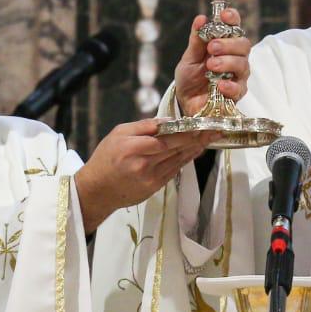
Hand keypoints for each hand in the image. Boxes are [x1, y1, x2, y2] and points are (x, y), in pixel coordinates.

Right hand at [74, 119, 220, 233]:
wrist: (97, 190)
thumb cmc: (106, 158)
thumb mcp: (117, 133)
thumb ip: (142, 126)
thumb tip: (167, 121)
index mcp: (131, 147)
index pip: (165, 137)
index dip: (185, 132)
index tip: (200, 124)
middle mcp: (142, 163)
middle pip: (175, 148)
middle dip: (197, 138)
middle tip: (214, 130)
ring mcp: (150, 178)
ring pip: (178, 160)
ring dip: (195, 149)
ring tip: (209, 138)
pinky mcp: (154, 187)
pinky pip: (174, 170)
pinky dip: (185, 160)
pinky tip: (194, 151)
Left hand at [173, 9, 251, 116]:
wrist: (186, 101)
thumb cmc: (190, 76)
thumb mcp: (189, 57)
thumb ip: (197, 40)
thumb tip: (201, 19)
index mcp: (224, 44)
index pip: (234, 26)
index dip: (232, 19)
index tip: (224, 15)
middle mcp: (235, 57)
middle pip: (244, 44)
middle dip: (228, 44)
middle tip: (212, 47)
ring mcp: (238, 75)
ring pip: (243, 64)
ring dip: (227, 62)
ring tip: (211, 66)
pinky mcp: (236, 93)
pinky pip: (239, 88)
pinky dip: (230, 85)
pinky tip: (219, 85)